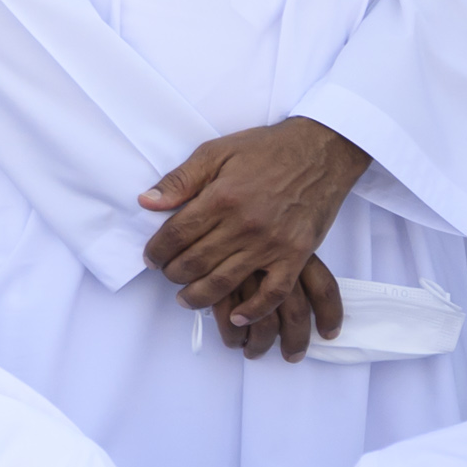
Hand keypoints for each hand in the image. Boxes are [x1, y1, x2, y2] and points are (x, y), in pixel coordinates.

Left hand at [138, 119, 367, 355]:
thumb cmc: (266, 149)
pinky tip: (236, 316)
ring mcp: (272, 243)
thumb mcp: (215, 151)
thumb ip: (180, 180)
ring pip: (226, 281)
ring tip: (187, 300)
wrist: (320, 152)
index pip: (176, 235)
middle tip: (167, 276)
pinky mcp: (296, 255)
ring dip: (201, 296)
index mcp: (221, 198)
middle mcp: (244, 225)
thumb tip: (146, 202)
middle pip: (196, 261)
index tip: (150, 259)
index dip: (157, 251)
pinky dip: (253, 309)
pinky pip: (273, 292)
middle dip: (174, 274)